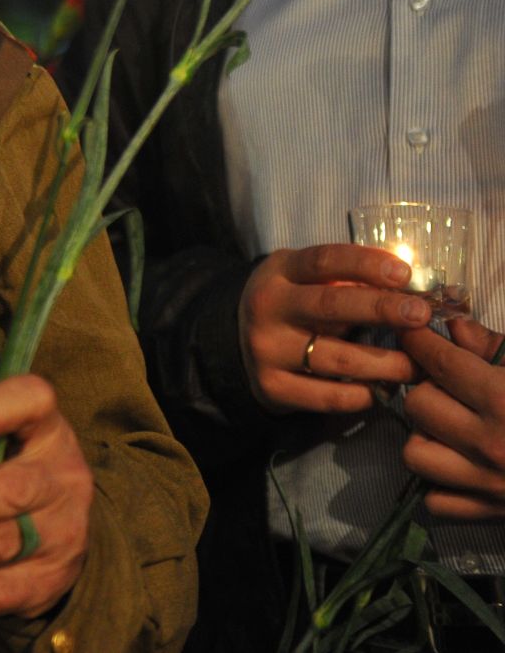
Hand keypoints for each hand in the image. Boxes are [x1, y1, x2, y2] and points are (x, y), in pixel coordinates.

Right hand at [238, 244, 428, 412]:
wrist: (237, 345)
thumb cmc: (294, 306)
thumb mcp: (306, 280)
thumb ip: (347, 280)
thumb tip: (410, 290)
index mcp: (280, 272)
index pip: (324, 261)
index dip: (365, 265)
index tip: (404, 274)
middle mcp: (267, 308)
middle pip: (330, 305)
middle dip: (381, 309)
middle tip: (421, 316)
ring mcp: (267, 348)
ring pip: (338, 359)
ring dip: (386, 364)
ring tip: (416, 367)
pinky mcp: (271, 387)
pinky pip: (328, 396)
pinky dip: (362, 395)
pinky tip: (380, 391)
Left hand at [401, 319, 504, 518]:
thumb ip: (498, 347)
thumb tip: (456, 328)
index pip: (438, 362)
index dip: (419, 341)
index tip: (416, 335)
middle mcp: (492, 444)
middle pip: (418, 405)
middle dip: (427, 387)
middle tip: (445, 384)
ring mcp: (490, 485)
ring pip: (416, 453)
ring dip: (427, 436)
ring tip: (451, 426)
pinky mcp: (493, 515)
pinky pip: (436, 500)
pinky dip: (440, 483)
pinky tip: (461, 465)